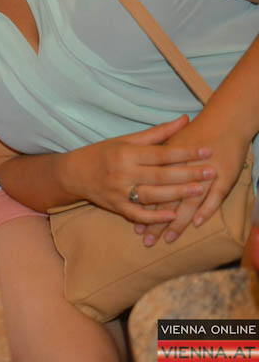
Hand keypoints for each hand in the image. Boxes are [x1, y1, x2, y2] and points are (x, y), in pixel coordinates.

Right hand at [66, 116, 213, 222]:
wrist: (71, 174)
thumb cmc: (101, 154)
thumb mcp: (125, 140)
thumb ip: (157, 133)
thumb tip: (184, 120)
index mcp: (126, 152)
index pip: (161, 153)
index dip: (185, 152)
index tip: (206, 151)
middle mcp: (123, 172)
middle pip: (160, 174)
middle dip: (187, 173)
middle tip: (210, 172)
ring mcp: (119, 191)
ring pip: (152, 194)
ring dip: (176, 194)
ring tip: (199, 191)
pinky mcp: (115, 207)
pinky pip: (137, 214)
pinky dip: (153, 216)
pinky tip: (171, 216)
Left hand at [138, 118, 248, 245]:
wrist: (226, 120)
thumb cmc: (197, 131)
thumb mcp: (171, 141)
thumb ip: (155, 157)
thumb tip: (135, 171)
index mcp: (165, 160)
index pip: (150, 189)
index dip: (142, 206)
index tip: (135, 224)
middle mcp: (182, 168)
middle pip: (166, 198)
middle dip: (156, 222)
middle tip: (147, 240)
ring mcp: (203, 174)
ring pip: (187, 203)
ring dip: (177, 222)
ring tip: (167, 239)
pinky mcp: (224, 177)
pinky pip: (213, 197)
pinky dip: (204, 210)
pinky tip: (196, 224)